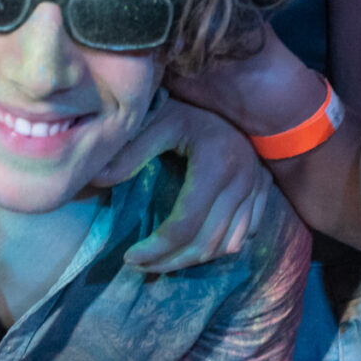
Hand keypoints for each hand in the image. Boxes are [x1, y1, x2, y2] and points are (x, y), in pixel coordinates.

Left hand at [94, 97, 279, 270]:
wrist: (231, 95)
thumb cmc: (187, 108)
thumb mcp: (156, 121)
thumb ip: (130, 153)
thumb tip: (96, 179)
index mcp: (215, 163)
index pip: (184, 225)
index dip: (155, 248)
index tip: (129, 256)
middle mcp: (242, 180)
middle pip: (207, 243)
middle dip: (171, 262)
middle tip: (140, 266)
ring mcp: (257, 188)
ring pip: (228, 245)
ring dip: (194, 260)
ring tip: (162, 261)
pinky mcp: (263, 191)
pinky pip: (245, 235)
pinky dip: (220, 247)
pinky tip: (194, 246)